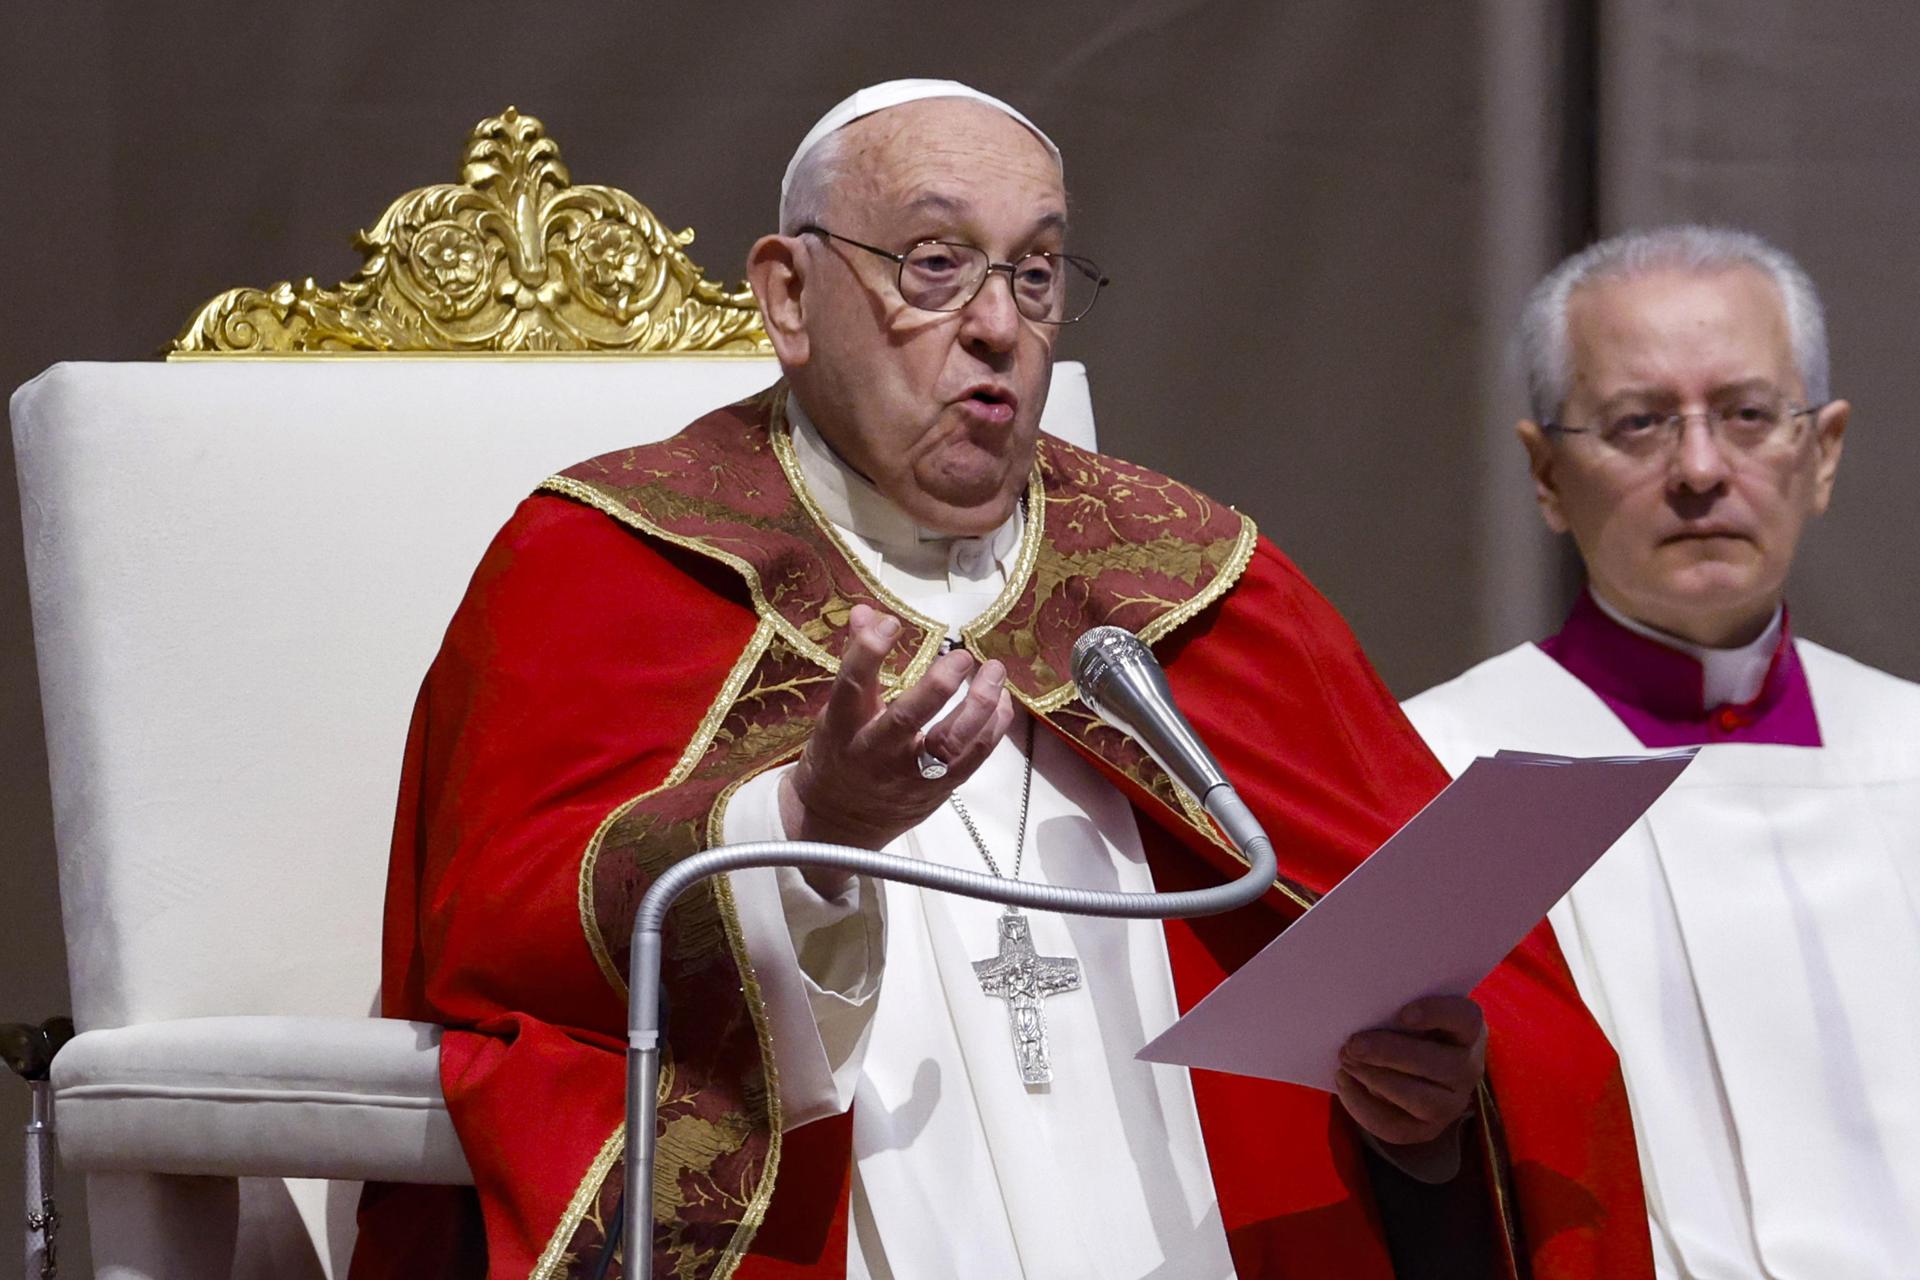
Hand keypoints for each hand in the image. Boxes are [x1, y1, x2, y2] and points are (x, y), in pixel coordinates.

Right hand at [780, 603, 1016, 849]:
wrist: (841, 824)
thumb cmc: (838, 756)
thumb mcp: (834, 711)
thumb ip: (857, 661)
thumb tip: (866, 611)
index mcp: (843, 727)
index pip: (853, 684)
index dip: (870, 651)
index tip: (892, 623)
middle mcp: (875, 752)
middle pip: (908, 718)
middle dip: (939, 685)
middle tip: (962, 656)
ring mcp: (909, 775)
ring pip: (949, 742)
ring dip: (979, 705)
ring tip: (994, 672)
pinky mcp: (937, 789)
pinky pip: (972, 758)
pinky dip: (992, 729)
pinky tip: (1001, 702)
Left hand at [1334, 996, 1486, 1147]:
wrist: (1410, 1067)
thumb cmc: (1405, 1030)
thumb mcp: (1404, 1012)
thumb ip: (1392, 1011)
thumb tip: (1358, 1014)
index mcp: (1466, 1029)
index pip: (1465, 1018)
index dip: (1437, 1014)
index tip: (1403, 1013)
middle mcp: (1468, 1068)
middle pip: (1440, 1065)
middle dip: (1391, 1055)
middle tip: (1353, 1045)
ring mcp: (1452, 1104)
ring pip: (1422, 1101)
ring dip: (1377, 1081)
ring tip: (1346, 1063)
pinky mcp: (1428, 1129)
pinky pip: (1398, 1129)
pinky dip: (1364, 1108)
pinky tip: (1344, 1083)